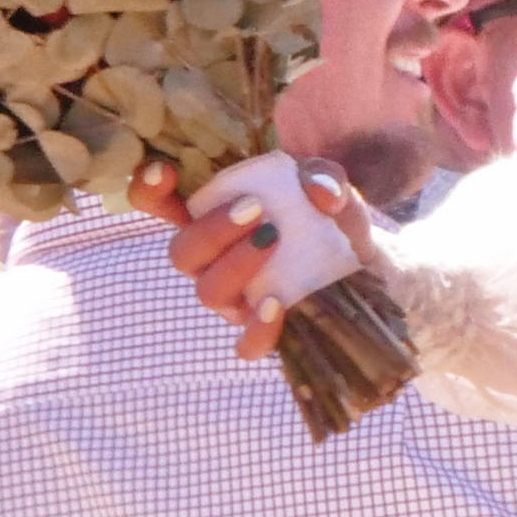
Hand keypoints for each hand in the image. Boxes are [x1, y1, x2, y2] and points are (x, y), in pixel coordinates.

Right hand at [136, 156, 377, 362]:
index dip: (148, 190)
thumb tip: (318, 191)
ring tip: (272, 239)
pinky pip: (246, 344)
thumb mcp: (329, 187)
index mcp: (213, 215)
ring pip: (207, 292)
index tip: (162, 171)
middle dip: (210, 229)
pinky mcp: (263, 331)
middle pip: (182, 253)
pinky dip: (257, 328)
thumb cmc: (331, 215)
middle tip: (253, 208)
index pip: (161, 205)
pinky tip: (276, 304)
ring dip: (234, 265)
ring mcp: (234, 297)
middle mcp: (213, 259)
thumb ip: (323, 177)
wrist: (367, 261)